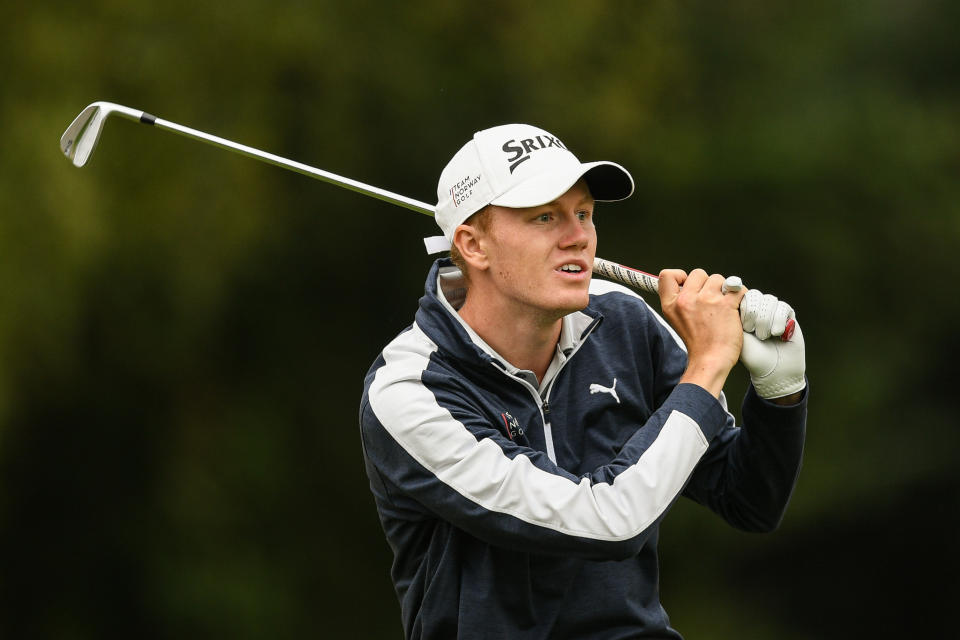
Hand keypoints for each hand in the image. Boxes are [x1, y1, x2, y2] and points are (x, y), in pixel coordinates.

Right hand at [659, 269, 745, 397]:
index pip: (667, 275)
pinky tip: (737, 306)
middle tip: (711, 301)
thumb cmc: (698, 345)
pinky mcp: (726, 305)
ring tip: (724, 306)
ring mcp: (706, 301)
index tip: (688, 284)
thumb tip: (688, 286)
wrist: (710, 361)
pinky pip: (736, 288)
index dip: (680, 275)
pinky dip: (740, 295)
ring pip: (718, 278)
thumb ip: (680, 303)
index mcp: (671, 305)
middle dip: (707, 284)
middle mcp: (686, 300)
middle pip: (698, 273)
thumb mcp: (677, 321)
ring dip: (723, 289)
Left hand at [739, 290, 806, 399]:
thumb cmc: (751, 356)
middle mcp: (757, 309)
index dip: (741, 305)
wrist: (773, 371)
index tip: (742, 323)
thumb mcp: (736, 334)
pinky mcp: (788, 315)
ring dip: (765, 320)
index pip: (740, 295)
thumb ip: (732, 315)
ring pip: (769, 300)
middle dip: (752, 314)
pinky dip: (778, 321)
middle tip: (751, 331)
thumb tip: (730, 294)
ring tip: (763, 336)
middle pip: (754, 295)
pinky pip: (783, 307)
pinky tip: (777, 334)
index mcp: (740, 312)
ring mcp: (772, 311)